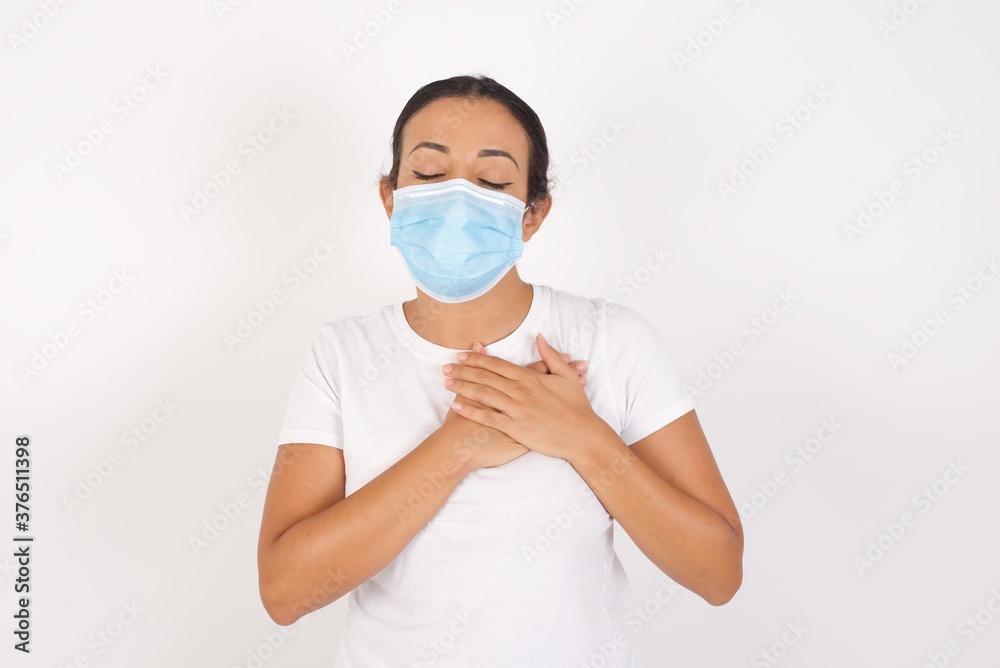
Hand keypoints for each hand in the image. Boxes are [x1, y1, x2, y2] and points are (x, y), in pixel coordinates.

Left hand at [443, 333, 607, 461]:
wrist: (583, 435)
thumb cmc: (577, 407)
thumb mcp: (567, 376)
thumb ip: (551, 355)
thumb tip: (539, 336)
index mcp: (531, 378)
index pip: (498, 365)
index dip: (477, 359)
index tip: (462, 355)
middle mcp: (521, 392)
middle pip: (485, 378)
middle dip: (463, 371)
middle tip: (445, 367)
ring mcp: (517, 410)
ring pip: (484, 395)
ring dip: (463, 387)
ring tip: (446, 382)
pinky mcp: (516, 428)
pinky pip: (488, 418)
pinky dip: (471, 411)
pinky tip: (456, 406)